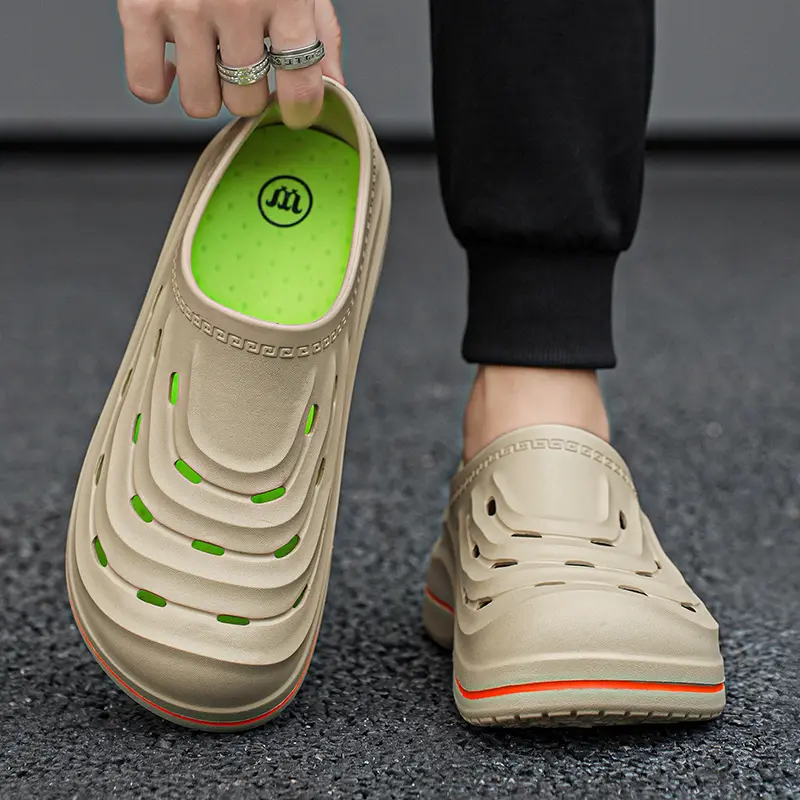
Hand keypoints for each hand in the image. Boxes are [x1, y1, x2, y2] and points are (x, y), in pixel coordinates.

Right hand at [118, 0, 343, 127]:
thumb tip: (334, 88)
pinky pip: (147, 86)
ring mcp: (186, 8)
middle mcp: (236, 4)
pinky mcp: (140, 7)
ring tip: (207, 58)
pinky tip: (172, 64)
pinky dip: (157, 85)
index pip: (300, 83)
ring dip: (206, 90)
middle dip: (246, 91)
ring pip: (200, 103)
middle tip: (240, 61)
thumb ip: (321, 34)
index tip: (295, 111)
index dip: (300, 108)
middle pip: (245, 101)